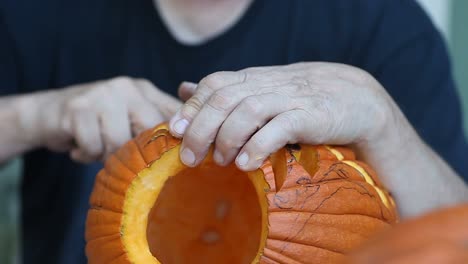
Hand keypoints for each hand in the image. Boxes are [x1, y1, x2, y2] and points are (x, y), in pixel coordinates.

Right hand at [22, 77, 188, 162]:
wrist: (46, 114)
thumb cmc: (96, 123)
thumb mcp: (129, 119)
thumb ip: (155, 128)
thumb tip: (188, 150)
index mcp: (145, 90)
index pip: (175, 113)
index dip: (180, 138)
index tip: (178, 159)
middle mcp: (127, 88)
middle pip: (152, 129)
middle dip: (140, 153)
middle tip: (126, 160)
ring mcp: (102, 95)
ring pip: (121, 142)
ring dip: (108, 156)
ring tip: (98, 150)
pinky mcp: (78, 108)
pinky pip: (94, 146)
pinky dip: (86, 155)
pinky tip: (80, 148)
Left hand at [169, 62, 397, 169]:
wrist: (356, 99)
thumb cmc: (301, 100)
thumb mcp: (260, 91)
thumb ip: (223, 92)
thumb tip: (184, 90)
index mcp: (253, 78)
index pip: (214, 84)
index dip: (192, 107)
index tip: (173, 132)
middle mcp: (268, 84)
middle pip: (224, 98)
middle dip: (201, 128)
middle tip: (189, 158)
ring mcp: (290, 98)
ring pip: (248, 110)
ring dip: (227, 138)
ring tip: (220, 162)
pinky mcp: (312, 116)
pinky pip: (280, 127)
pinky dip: (258, 145)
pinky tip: (246, 164)